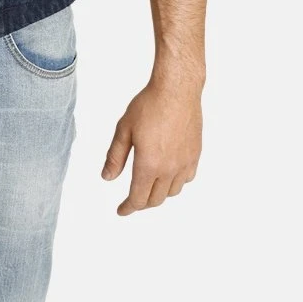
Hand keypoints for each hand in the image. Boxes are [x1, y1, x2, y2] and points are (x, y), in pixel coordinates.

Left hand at [101, 75, 202, 214]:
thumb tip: (107, 178)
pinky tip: (169, 175)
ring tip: (149, 187)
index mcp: (149, 165)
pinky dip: (176, 183)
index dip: (128, 208)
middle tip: (132, 200)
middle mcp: (169, 169)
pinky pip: (187, 179)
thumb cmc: (148, 105)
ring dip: (159, 194)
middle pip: (155, 199)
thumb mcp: (124, 129)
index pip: (138, 198)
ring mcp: (185, 163)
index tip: (121, 211)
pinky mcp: (195, 154)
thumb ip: (115, 157)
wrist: (177, 90)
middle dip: (142, 203)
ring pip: (172, 192)